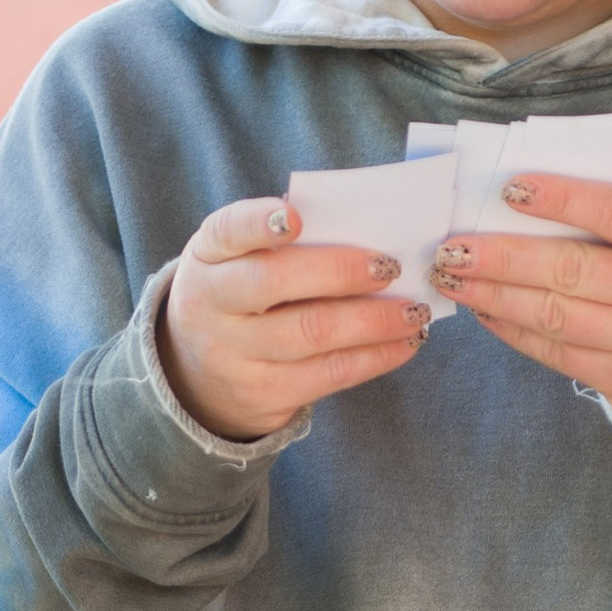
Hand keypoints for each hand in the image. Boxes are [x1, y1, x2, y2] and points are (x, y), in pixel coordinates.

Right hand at [158, 197, 428, 442]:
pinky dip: (376, 356)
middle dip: (340, 271)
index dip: (258, 222)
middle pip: (275, 282)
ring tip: (413, 311)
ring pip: (312, 332)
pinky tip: (405, 343)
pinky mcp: (264, 393)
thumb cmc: (240, 296)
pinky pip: (330, 373)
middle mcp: (211, 303)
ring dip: (374, 320)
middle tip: (390, 267)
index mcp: (209, 255)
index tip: (295, 217)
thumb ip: (283, 242)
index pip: (227, 230)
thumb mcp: (239, 261)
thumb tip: (366, 230)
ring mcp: (234, 354)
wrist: (198, 375)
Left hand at [433, 176, 611, 409]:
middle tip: (451, 247)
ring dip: (493, 295)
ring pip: (554, 315)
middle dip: (501, 258)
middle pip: (571, 271)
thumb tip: (520, 205)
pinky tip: (485, 310)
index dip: (562, 199)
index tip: (509, 188)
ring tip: (452, 277)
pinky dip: (513, 329)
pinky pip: (556, 352)